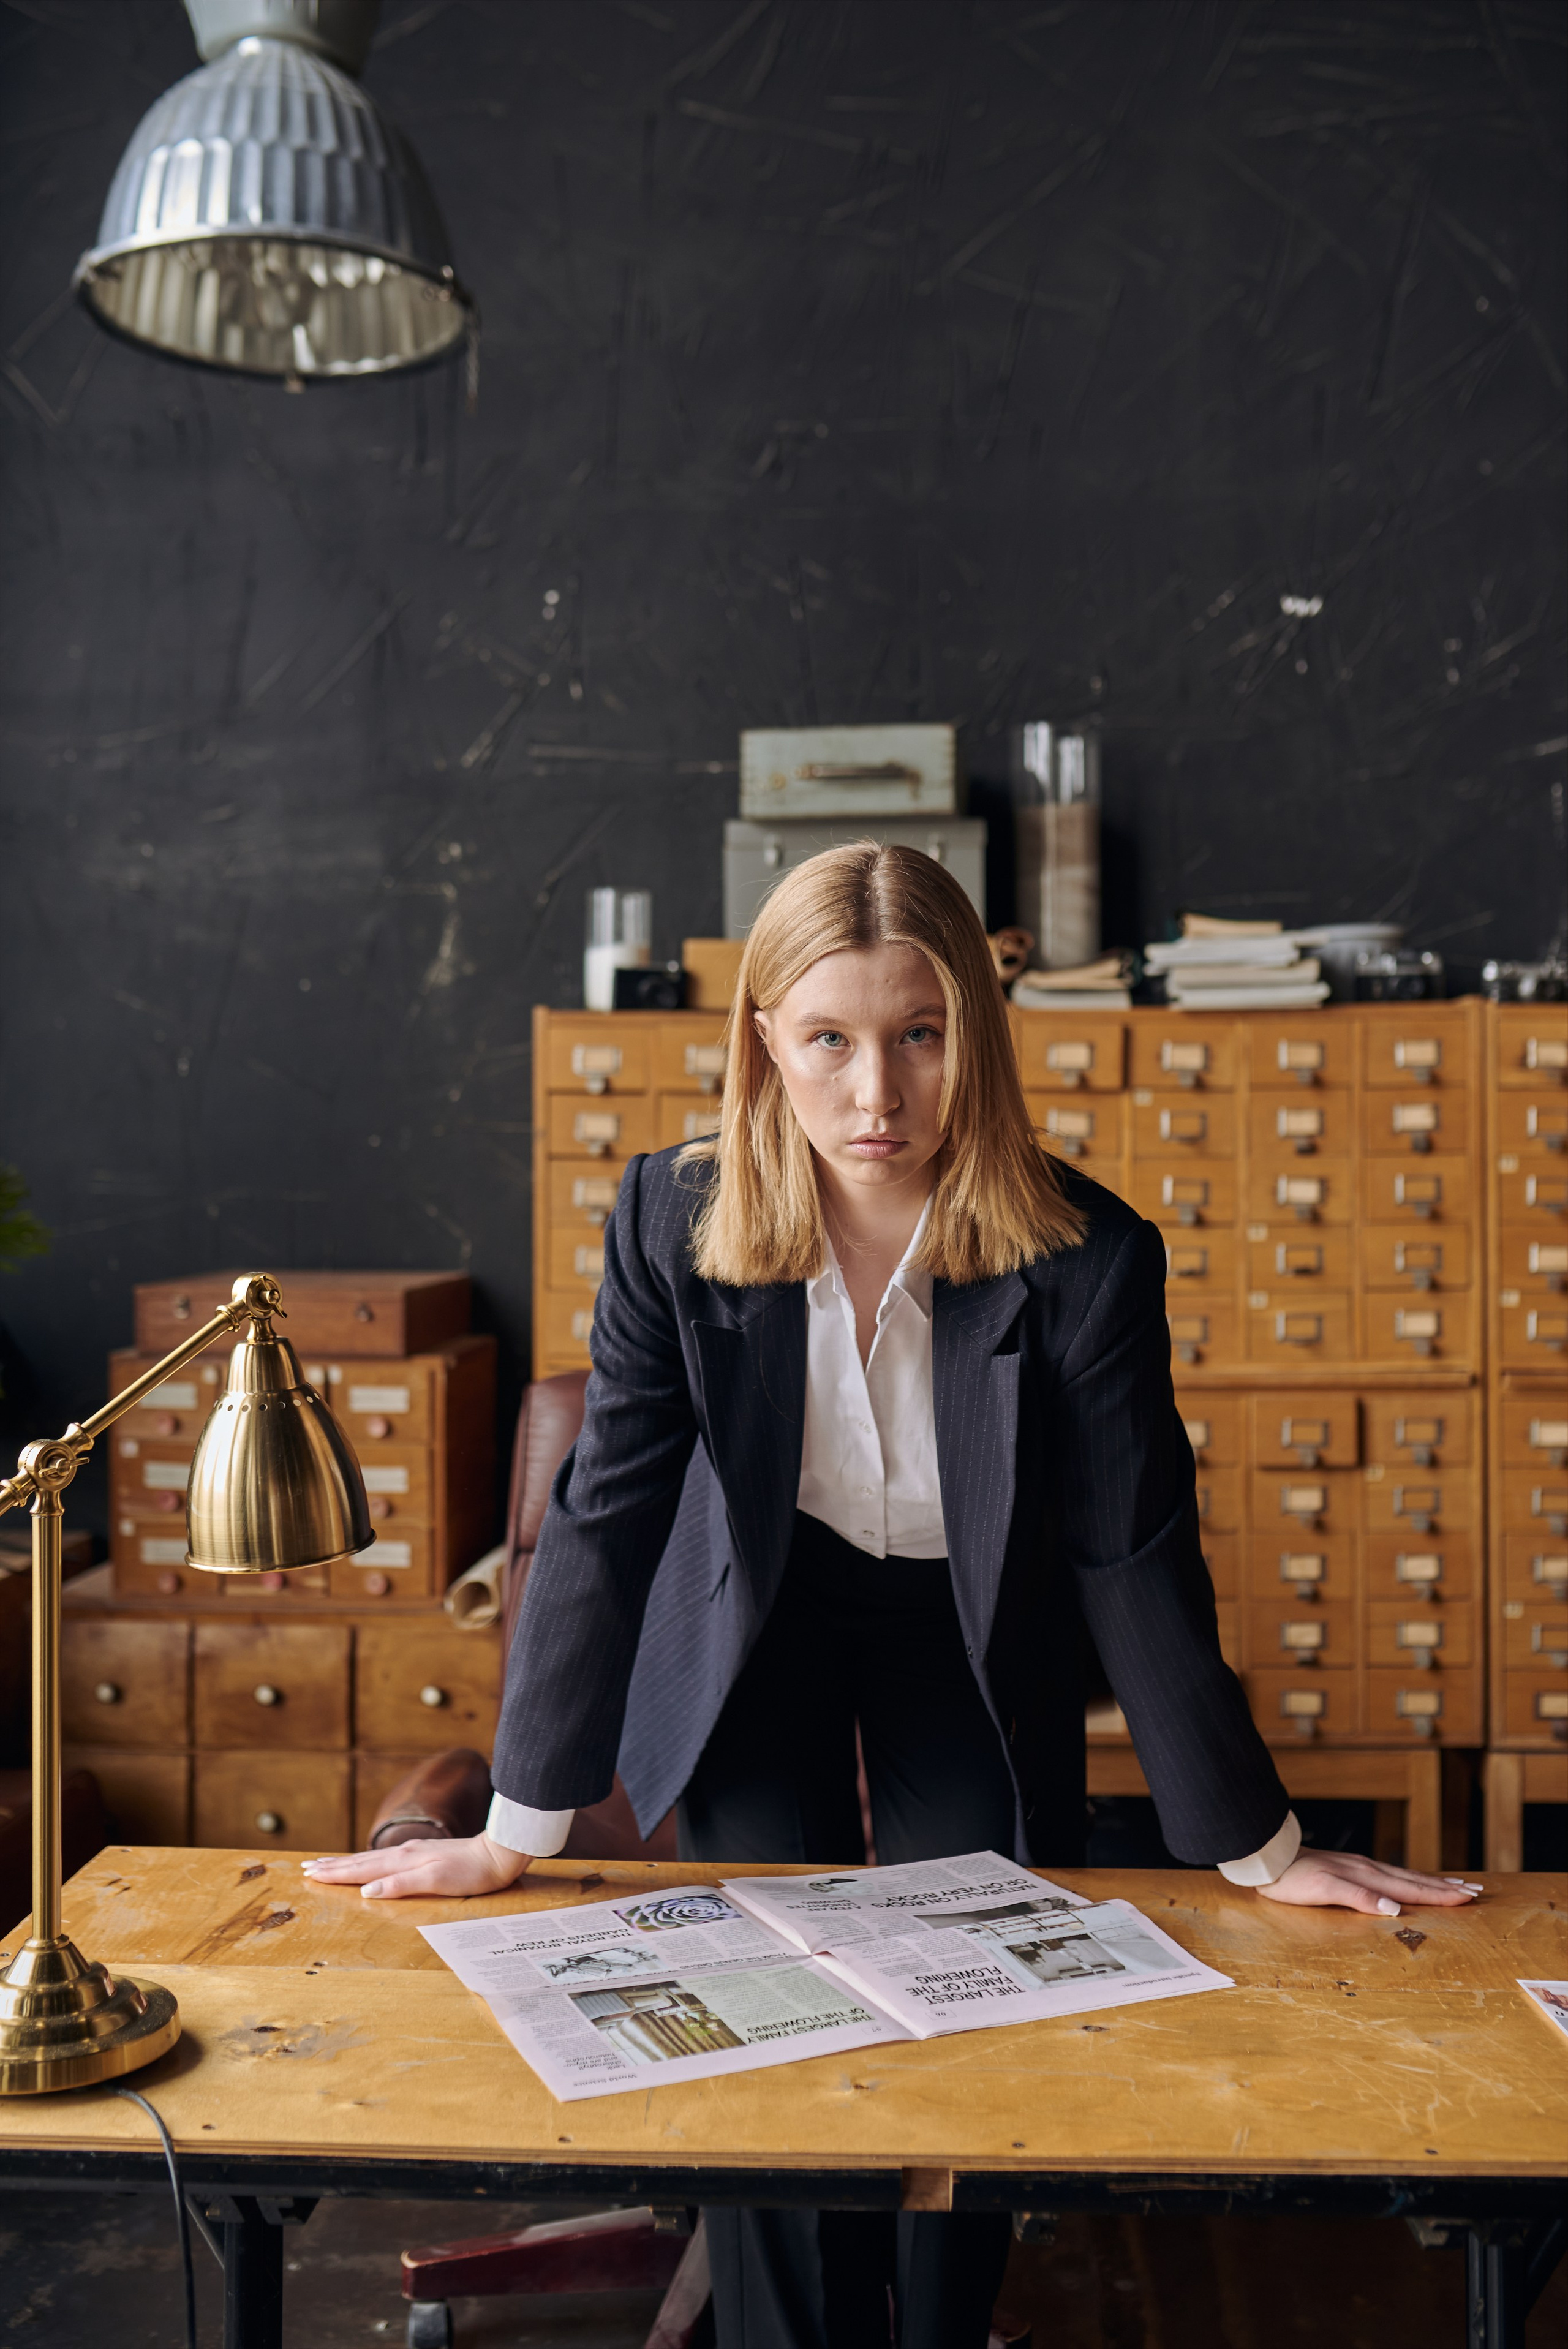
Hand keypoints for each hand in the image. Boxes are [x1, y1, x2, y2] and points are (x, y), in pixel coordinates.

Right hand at [300, 1832, 532, 1900]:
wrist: (497, 1855)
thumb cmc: (470, 1872)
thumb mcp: (436, 1881)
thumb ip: (400, 1884)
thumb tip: (366, 1890)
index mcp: (402, 1861)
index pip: (360, 1869)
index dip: (334, 1873)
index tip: (309, 1873)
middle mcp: (403, 1854)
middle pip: (360, 1861)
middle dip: (332, 1866)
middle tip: (306, 1867)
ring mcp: (413, 1853)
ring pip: (370, 1858)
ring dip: (346, 1862)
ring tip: (327, 1864)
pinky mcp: (422, 1855)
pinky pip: (384, 1859)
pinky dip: (367, 1862)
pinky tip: (367, 1864)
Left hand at [1256, 1851, 1482, 1917]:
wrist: (1270, 1859)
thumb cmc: (1293, 1879)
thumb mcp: (1325, 1889)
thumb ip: (1360, 1897)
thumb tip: (1396, 1910)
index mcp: (1367, 1876)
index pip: (1411, 1889)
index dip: (1440, 1896)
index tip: (1468, 1898)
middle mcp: (1368, 1870)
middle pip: (1415, 1881)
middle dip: (1445, 1888)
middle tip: (1475, 1892)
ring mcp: (1360, 1867)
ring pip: (1405, 1876)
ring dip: (1431, 1882)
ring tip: (1454, 1885)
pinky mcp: (1350, 1869)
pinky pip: (1390, 1875)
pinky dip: (1409, 1880)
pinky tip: (1410, 1882)